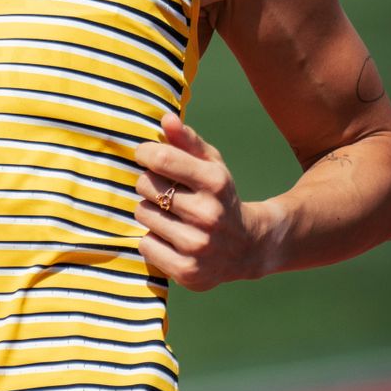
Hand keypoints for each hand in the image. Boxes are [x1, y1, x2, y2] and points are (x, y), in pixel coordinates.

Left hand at [132, 112, 264, 289]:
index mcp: (216, 182)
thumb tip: (165, 119)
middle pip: (146, 186)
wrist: (248, 247)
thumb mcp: (211, 165)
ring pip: (142, 214)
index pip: (162, 158)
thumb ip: (187, 140)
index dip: (145, 153)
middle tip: (164, 192)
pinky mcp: (187, 270)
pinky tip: (171, 238)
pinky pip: (145, 244)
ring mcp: (198, 245)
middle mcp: (209, 214)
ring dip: (149, 212)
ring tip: (170, 216)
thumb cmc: (219, 197)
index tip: (144, 156)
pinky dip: (152, 240)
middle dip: (148, 185)